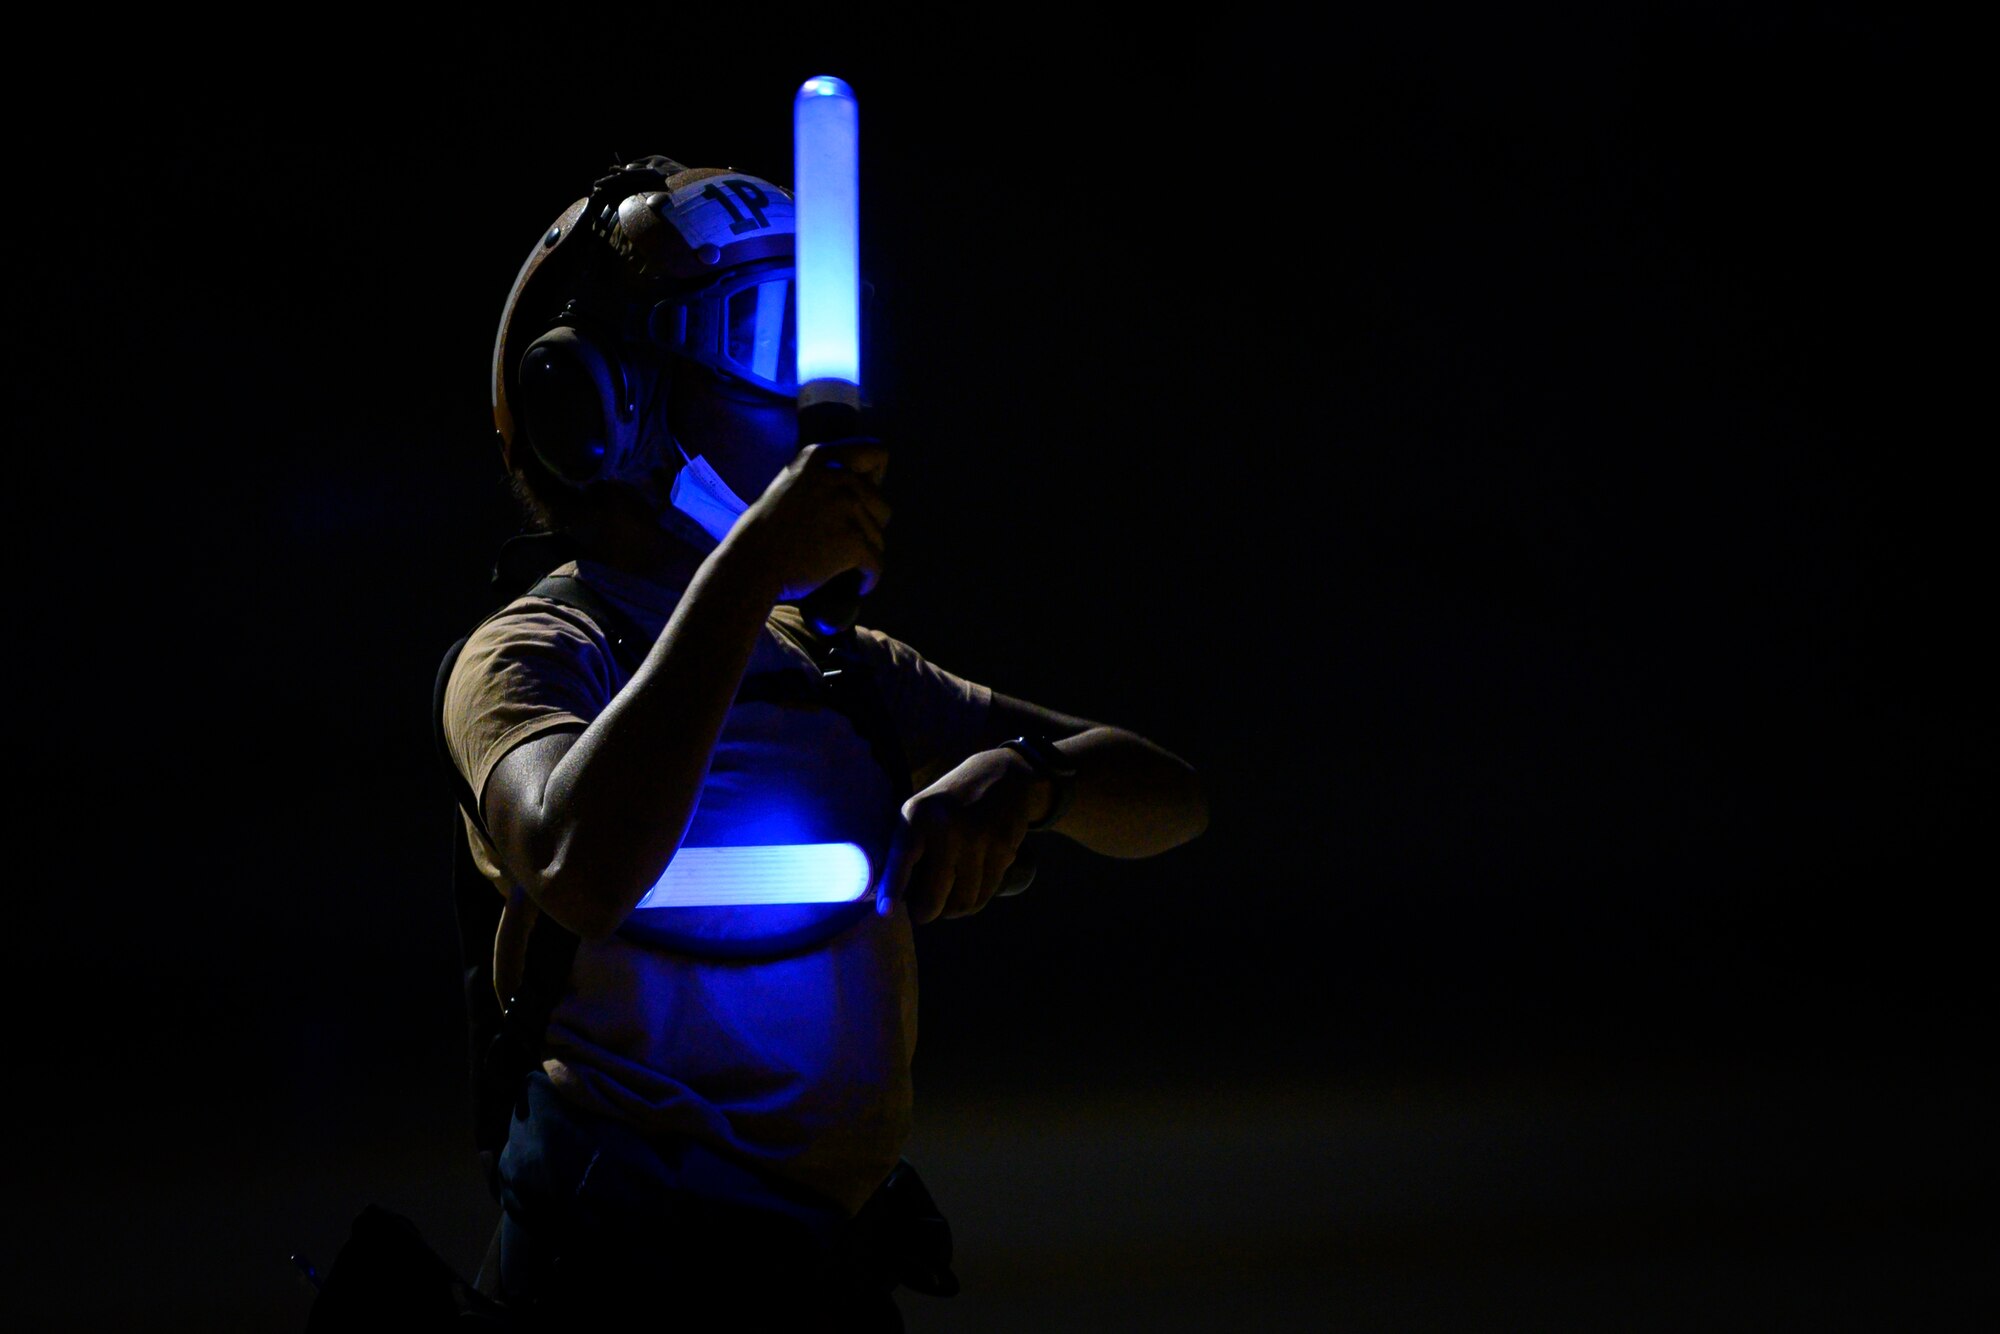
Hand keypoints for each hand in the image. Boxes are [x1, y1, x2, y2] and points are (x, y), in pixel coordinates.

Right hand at [726, 437, 889, 602]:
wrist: (749, 564)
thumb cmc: (768, 530)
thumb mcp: (793, 482)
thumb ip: (827, 476)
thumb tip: (870, 483)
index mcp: (822, 456)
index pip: (878, 452)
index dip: (875, 479)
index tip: (861, 500)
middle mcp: (838, 475)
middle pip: (883, 505)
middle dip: (868, 526)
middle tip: (841, 540)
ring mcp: (846, 507)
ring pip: (879, 537)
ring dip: (864, 553)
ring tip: (837, 562)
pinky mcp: (852, 540)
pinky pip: (877, 563)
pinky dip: (869, 578)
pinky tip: (858, 584)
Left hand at [878, 747, 1047, 922]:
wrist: (1001, 777)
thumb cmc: (950, 802)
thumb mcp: (922, 810)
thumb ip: (908, 846)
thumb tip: (896, 894)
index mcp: (919, 816)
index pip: (902, 859)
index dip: (893, 889)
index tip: (885, 911)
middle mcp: (947, 828)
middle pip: (933, 896)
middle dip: (924, 913)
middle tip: (921, 914)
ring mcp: (978, 840)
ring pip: (962, 901)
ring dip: (952, 910)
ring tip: (946, 902)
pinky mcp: (1004, 850)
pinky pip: (986, 894)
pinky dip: (974, 901)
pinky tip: (968, 891)